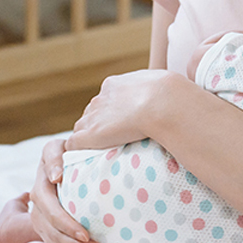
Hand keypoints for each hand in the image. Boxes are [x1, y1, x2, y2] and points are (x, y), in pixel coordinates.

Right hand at [28, 137, 100, 242]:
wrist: (60, 164)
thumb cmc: (65, 152)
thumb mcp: (56, 148)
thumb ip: (54, 156)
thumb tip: (55, 177)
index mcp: (40, 188)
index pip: (50, 211)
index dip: (66, 225)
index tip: (85, 234)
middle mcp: (37, 207)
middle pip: (53, 232)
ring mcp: (41, 221)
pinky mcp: (48, 231)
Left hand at [66, 69, 182, 151]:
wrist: (161, 103)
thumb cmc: (169, 96)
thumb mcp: (161, 84)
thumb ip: (155, 90)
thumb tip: (166, 94)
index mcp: (114, 85)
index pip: (105, 100)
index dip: (111, 113)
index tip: (120, 123)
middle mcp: (100, 98)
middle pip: (92, 113)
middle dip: (98, 124)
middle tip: (111, 138)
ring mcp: (93, 116)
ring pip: (82, 127)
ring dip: (88, 137)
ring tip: (99, 149)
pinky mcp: (89, 134)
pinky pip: (74, 143)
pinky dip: (76, 150)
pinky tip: (81, 157)